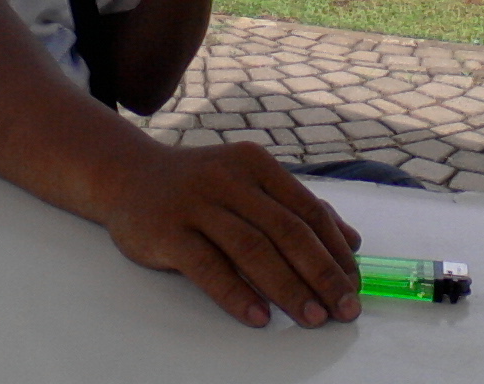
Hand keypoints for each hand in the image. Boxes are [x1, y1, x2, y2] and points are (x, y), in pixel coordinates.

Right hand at [101, 140, 361, 327]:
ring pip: (252, 248)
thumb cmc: (199, 186)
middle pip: (286, 230)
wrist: (128, 176)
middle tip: (344, 309)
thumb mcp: (248, 183)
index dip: (335, 250)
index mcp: (256, 165)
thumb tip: (351, 241)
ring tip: (312, 317)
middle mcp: (229, 178)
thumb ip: (296, 207)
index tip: (354, 285)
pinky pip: (208, 267)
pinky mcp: (168, 231)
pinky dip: (237, 293)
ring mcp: (196, 203)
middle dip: (321, 274)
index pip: (308, 209)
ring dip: (288, 287)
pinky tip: (259, 316)